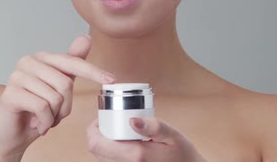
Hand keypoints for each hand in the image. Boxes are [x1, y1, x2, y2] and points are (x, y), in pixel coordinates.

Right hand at [0, 35, 115, 159]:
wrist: (11, 135)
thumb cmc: (35, 111)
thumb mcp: (59, 87)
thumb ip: (71, 63)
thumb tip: (85, 38)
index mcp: (41, 58)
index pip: (73, 62)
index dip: (93, 72)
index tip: (111, 79)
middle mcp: (27, 62)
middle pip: (65, 83)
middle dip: (65, 107)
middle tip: (54, 115)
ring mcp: (16, 76)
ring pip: (54, 98)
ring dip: (54, 117)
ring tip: (43, 119)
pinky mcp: (10, 93)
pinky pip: (42, 107)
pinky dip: (44, 122)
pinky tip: (36, 124)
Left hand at [86, 117, 207, 161]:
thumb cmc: (183, 154)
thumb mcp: (172, 135)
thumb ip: (153, 127)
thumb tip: (131, 119)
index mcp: (135, 156)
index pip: (96, 144)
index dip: (92, 129)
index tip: (101, 118)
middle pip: (96, 151)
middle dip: (97, 135)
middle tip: (109, 122)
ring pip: (103, 157)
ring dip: (105, 144)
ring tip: (118, 132)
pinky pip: (113, 161)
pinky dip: (112, 151)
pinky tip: (124, 143)